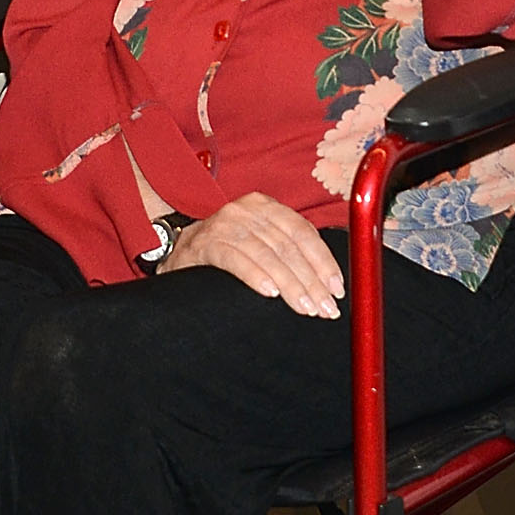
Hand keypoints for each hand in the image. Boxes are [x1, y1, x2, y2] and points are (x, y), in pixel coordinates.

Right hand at [159, 192, 345, 318]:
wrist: (178, 257)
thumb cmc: (226, 254)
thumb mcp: (260, 244)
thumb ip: (289, 252)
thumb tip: (329, 281)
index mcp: (264, 206)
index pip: (302, 232)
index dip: (323, 261)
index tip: (337, 288)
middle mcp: (245, 210)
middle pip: (288, 246)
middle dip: (311, 281)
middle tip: (325, 308)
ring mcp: (223, 224)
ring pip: (267, 254)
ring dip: (290, 284)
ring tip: (305, 307)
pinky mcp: (204, 243)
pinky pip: (235, 259)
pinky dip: (255, 276)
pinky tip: (270, 293)